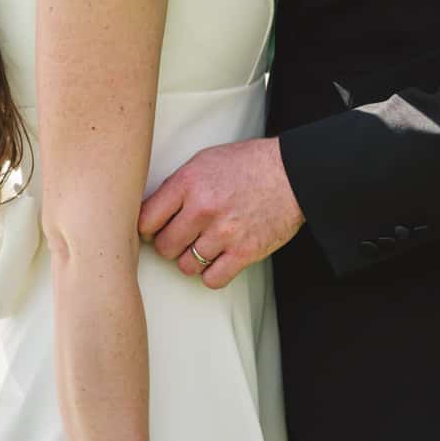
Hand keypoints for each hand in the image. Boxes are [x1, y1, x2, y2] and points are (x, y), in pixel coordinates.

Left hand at [138, 137, 304, 288]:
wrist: (293, 173)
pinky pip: (212, 279)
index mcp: (188, 183)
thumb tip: (152, 212)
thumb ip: (178, 186)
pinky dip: (212, 274)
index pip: (146, 220)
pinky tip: (218, 260)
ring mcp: (224, 233)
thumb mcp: (205, 161)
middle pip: (164, 247)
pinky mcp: (244, 253)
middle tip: (182, 238)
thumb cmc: (248, 164)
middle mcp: (203, 209)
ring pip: (185, 266)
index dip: (147, 228)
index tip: (154, 230)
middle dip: (170, 245)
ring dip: (191, 260)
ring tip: (203, 247)